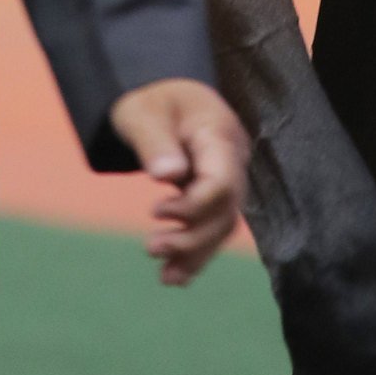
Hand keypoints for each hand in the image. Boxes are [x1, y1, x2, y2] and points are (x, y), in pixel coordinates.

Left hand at [108, 77, 249, 285]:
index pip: (222, 183)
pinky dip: (196, 254)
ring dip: (194, 253)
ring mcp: (229, 179)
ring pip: (222, 227)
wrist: (159, 98)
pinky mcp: (217, 196)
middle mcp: (233, 161)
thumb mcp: (142, 113)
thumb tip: (168, 175)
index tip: (155, 212)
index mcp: (219, 134)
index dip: (193, 207)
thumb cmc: (150, 101)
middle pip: (225, 212)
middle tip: (151, 247)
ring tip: (164, 275)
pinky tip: (175, 276)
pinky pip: (214, 229)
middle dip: (191, 238)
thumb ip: (155, 142)